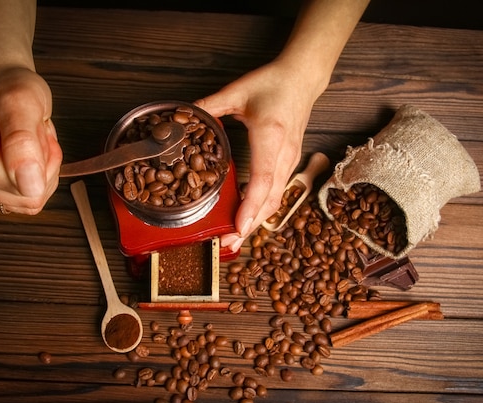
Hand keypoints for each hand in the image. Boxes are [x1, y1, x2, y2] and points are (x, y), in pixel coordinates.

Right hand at [0, 68, 62, 214]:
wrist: (1, 90)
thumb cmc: (9, 90)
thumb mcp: (22, 102)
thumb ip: (24, 142)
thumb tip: (30, 186)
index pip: (20, 186)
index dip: (40, 159)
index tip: (31, 129)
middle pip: (27, 197)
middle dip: (43, 165)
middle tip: (32, 134)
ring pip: (31, 199)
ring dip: (42, 169)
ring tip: (28, 141)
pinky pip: (28, 200)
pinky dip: (38, 177)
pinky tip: (26, 155)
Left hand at [195, 60, 323, 250]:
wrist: (302, 78)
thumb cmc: (273, 83)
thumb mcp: (236, 92)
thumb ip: (208, 106)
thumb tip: (180, 118)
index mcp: (270, 137)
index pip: (262, 180)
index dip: (249, 207)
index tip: (237, 228)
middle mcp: (284, 154)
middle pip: (270, 200)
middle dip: (249, 226)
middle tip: (227, 243)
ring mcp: (290, 160)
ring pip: (276, 200)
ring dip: (256, 221)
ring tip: (234, 236)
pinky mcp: (289, 162)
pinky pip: (277, 192)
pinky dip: (262, 208)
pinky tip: (246, 215)